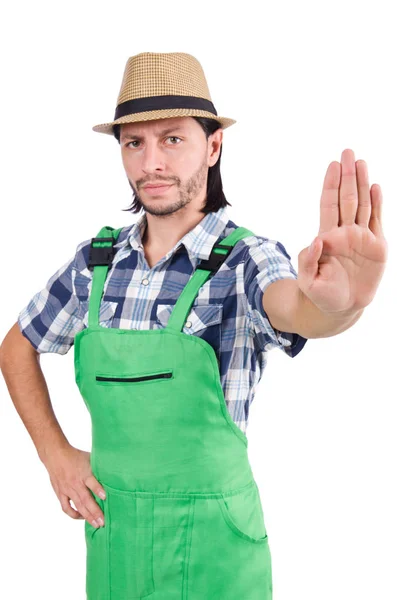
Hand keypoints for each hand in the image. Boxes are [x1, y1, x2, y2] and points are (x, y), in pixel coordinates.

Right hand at [44, 444, 105, 527]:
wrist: (55, 455)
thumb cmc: (75, 456)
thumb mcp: (89, 458)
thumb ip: (98, 468)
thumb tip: (113, 472)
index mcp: (84, 472)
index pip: (91, 482)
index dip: (98, 489)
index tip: (105, 497)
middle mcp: (75, 482)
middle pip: (86, 499)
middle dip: (95, 511)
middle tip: (103, 522)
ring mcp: (67, 489)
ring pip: (78, 506)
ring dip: (87, 516)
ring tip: (96, 524)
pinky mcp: (60, 493)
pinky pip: (66, 507)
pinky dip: (73, 514)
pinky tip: (81, 517)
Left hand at [297, 148, 387, 314]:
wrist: (342, 308)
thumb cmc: (321, 295)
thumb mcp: (308, 281)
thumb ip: (308, 261)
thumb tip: (317, 240)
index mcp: (327, 237)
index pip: (329, 205)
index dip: (331, 186)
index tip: (332, 166)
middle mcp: (345, 233)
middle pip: (347, 198)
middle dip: (347, 176)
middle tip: (347, 152)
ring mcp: (361, 238)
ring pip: (363, 205)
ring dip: (362, 183)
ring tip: (361, 162)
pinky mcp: (376, 246)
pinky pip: (377, 220)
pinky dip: (377, 203)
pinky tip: (376, 187)